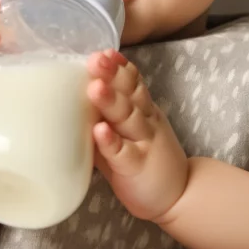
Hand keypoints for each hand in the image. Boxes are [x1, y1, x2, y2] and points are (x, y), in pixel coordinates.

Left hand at [86, 50, 188, 222]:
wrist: (181, 196)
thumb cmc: (144, 162)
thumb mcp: (127, 134)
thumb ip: (103, 117)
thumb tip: (67, 100)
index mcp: (143, 111)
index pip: (133, 82)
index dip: (119, 67)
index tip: (104, 52)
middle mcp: (145, 121)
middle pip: (130, 93)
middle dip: (112, 74)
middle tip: (95, 59)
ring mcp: (143, 143)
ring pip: (127, 117)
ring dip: (110, 101)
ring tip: (94, 87)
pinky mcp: (138, 167)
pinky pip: (123, 152)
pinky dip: (111, 141)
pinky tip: (100, 131)